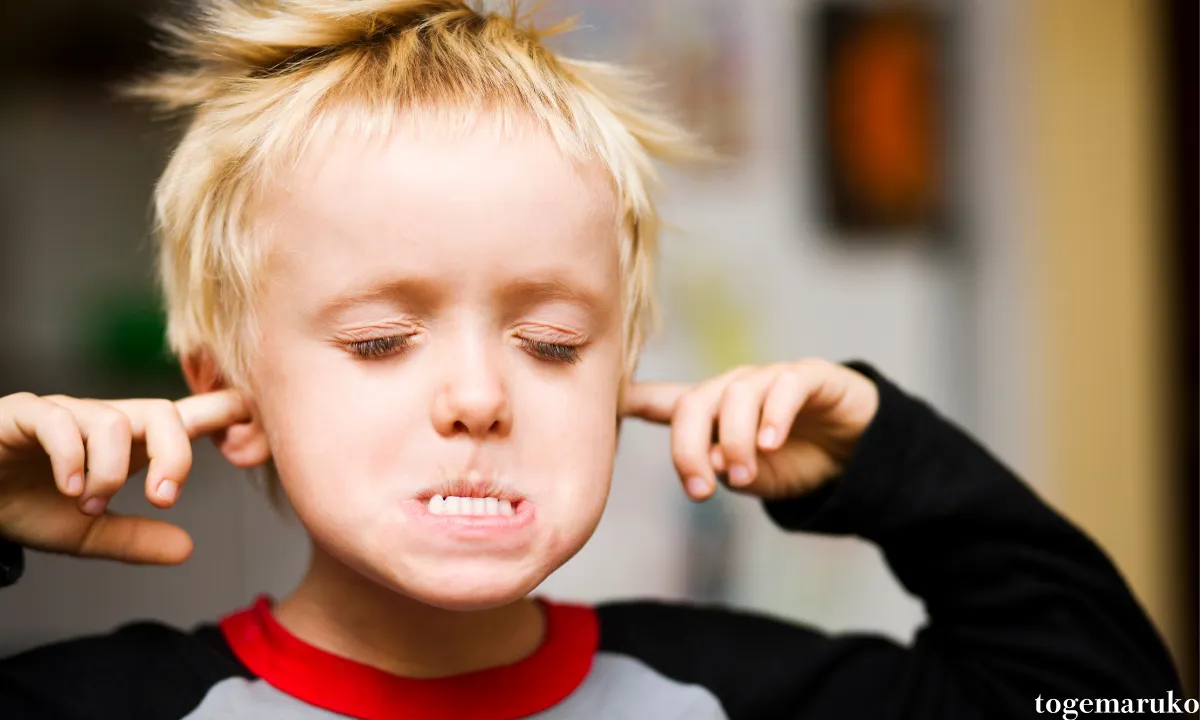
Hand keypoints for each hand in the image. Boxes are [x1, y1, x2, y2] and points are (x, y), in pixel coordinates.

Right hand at [0, 390, 249, 563]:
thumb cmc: (24, 505)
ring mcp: (65, 412)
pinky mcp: (24, 413)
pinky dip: (71, 457)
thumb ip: (133, 540)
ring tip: (89, 504)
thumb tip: (187, 550)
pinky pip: (58, 421)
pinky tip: (69, 487)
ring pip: (112, 421)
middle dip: (175, 455)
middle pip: (163, 413)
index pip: (186, 417)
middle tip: (162, 498)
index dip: (226, 413)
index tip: (255, 428)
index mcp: (128, 444)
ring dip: (108, 471)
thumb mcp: (85, 534)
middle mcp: (103, 420)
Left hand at [620, 358, 878, 501]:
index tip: (603, 401)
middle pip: (694, 403)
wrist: (860, 456)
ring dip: (734, 440)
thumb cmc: (797, 463)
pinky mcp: (811, 376)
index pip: (665, 402)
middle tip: (701, 490)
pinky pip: (784, 385)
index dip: (631, 400)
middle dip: (688, 449)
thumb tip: (707, 464)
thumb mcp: (751, 477)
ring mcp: (771, 378)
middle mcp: (736, 388)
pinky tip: (770, 442)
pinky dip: (773, 415)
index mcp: (714, 412)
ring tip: (743, 475)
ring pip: (736, 394)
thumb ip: (722, 468)